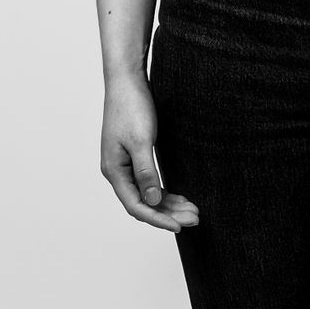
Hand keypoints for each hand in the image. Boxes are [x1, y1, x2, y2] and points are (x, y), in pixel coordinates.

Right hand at [101, 70, 200, 233]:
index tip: (179, 226)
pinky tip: (180, 197)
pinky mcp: (134, 157)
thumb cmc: (131, 107)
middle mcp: (117, 172)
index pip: (136, 206)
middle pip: (143, 204)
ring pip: (148, 195)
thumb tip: (151, 201)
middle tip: (195, 218)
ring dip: (169, 204)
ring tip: (193, 210)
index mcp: (114, 170)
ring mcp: (125, 165)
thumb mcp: (141, 141)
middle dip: (169, 213)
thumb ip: (146, 172)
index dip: (157, 219)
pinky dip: (164, 192)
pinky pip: (149, 183)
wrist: (127, 81)